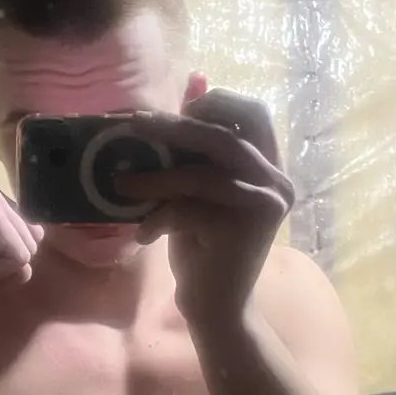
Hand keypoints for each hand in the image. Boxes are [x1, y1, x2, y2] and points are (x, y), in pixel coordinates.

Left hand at [117, 89, 295, 322]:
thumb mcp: (198, 195)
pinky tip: (143, 235)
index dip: (218, 101)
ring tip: (120, 184)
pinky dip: (158, 218)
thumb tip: (187, 87)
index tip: (179, 107)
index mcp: (270, 169)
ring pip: (201, 175)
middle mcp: (276, 183)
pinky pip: (188, 210)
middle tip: (134, 125)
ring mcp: (262, 207)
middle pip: (225, 137)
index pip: (255, 114)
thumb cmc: (203, 248)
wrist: (216, 306)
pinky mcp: (240, 232)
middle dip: (174, 127)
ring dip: (155, 177)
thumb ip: (197, 155)